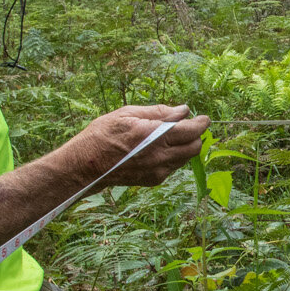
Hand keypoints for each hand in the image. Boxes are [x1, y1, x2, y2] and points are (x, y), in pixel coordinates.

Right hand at [67, 105, 210, 187]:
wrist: (86, 166)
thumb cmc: (103, 134)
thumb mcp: (128, 114)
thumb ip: (159, 112)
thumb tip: (183, 110)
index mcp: (155, 136)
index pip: (191, 131)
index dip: (202, 123)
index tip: (204, 118)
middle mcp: (160, 156)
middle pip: (195, 147)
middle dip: (196, 136)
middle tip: (186, 127)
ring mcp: (158, 170)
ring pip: (186, 158)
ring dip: (185, 147)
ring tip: (169, 138)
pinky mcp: (154, 180)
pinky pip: (174, 167)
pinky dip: (173, 157)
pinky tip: (158, 150)